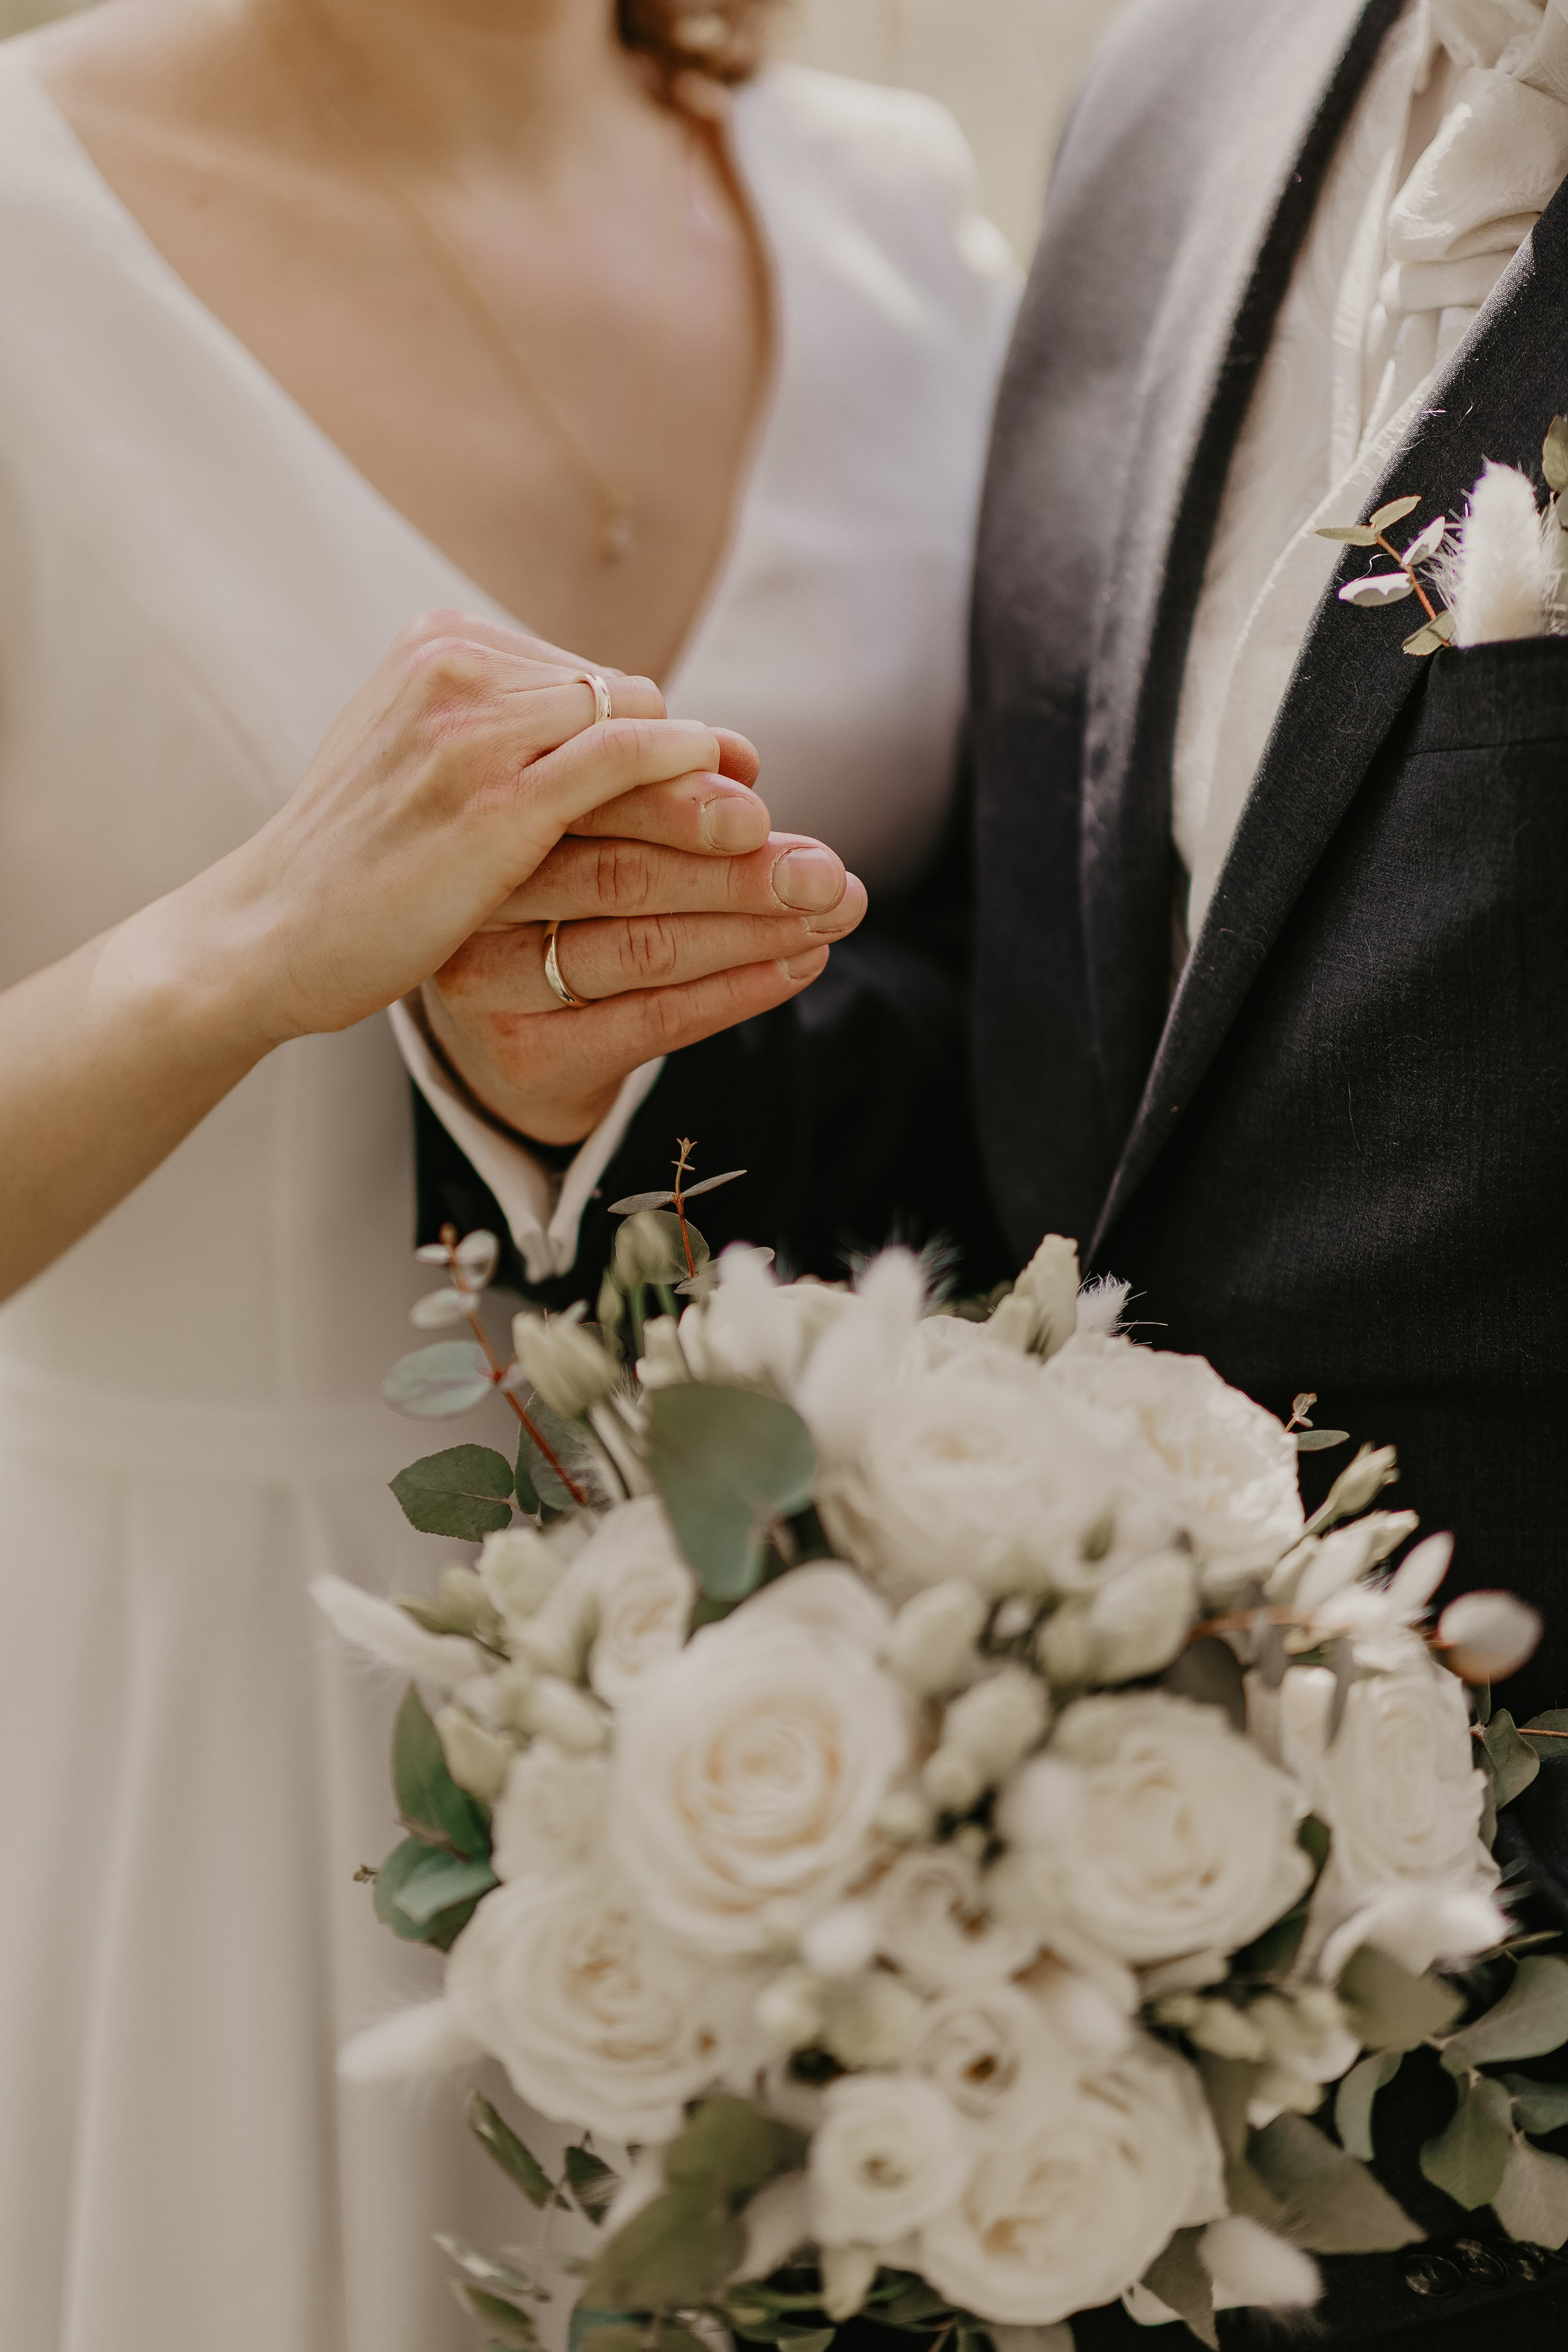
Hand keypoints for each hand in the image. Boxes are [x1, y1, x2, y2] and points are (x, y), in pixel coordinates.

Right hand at [177, 608, 773, 1049]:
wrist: (274, 930)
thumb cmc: (360, 862)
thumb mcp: (425, 769)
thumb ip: (512, 735)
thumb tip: (629, 725)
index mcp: (437, 643)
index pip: (588, 675)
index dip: (660, 728)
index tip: (716, 770)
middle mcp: (454, 667)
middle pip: (622, 694)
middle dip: (693, 751)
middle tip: (755, 802)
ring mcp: (473, 728)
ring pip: (635, 728)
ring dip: (709, 777)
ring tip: (766, 824)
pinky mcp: (495, 798)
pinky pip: (623, 764)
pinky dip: (688, 776)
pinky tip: (735, 807)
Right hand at [424, 816, 867, 1143]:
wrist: (516, 1033)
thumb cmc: (572, 907)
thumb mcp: (603, 835)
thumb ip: (663, 795)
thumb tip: (743, 762)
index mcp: (493, 820)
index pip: (594, 803)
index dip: (687, 801)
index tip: (764, 813)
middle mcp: (480, 900)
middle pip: (622, 876)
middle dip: (739, 872)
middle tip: (824, 874)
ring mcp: (491, 985)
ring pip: (644, 949)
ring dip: (754, 931)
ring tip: (832, 914)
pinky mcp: (526, 1055)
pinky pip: (652, 1021)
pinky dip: (737, 992)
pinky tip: (799, 967)